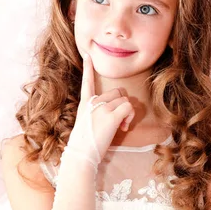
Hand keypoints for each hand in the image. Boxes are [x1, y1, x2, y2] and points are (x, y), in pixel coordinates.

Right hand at [66, 51, 134, 168]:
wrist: (81, 154)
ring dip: (128, 114)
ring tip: (121, 127)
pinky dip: (130, 118)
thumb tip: (114, 114)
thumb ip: (96, 113)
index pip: (87, 82)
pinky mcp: (110, 116)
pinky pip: (128, 108)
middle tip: (119, 121)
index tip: (88, 55)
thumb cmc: (84, 144)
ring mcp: (101, 108)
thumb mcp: (86, 123)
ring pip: (125, 100)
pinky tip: (123, 128)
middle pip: (118, 92)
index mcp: (85, 103)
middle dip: (123, 105)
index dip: (88, 68)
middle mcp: (93, 102)